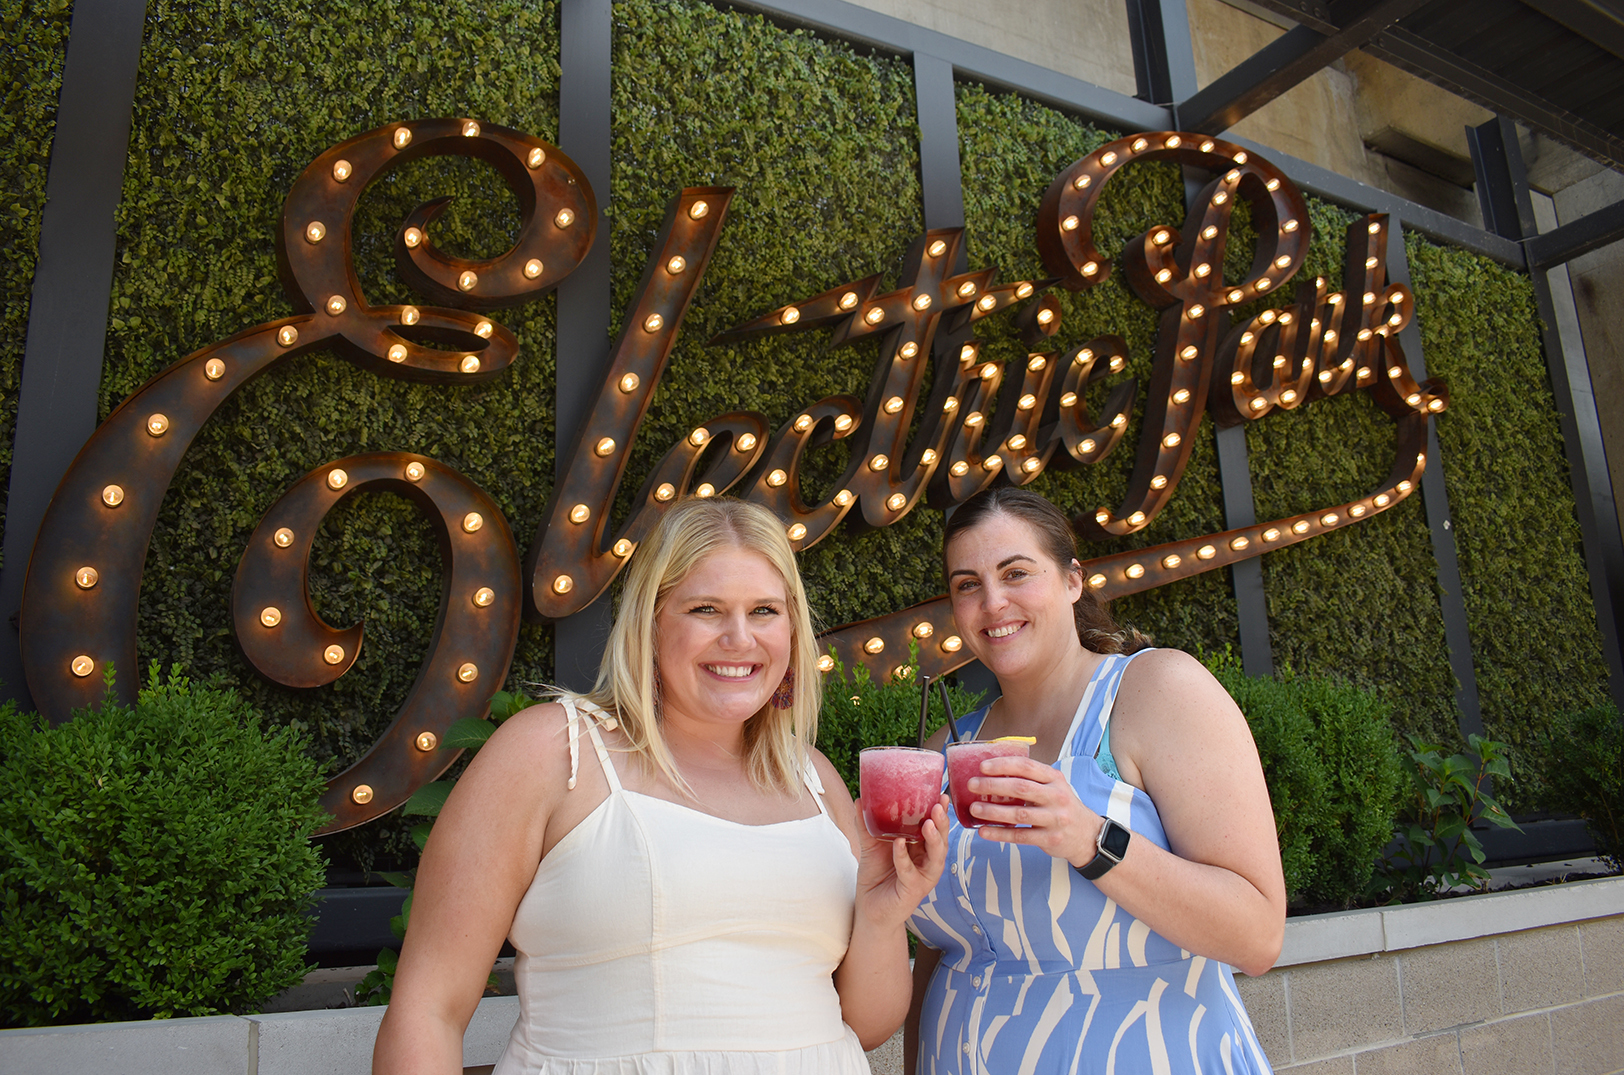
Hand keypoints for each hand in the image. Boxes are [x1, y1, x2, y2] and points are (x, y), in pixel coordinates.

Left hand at [851, 798, 948, 929]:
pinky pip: (910, 872)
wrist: (868, 908)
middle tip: (938, 806)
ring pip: (935, 856)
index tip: (940, 794)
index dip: (939, 812)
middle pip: (941, 839)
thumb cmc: (876, 875)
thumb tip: (859, 800)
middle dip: (942, 822)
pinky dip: (904, 857)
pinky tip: (899, 844)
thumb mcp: (871, 846)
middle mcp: (927, 861)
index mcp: (922, 847)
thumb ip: (867, 825)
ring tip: (928, 824)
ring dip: (933, 839)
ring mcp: (923, 876)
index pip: (935, 826)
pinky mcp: (912, 890)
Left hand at [968, 756, 1105, 867]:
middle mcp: (1056, 796)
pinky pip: (1021, 836)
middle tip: (972, 784)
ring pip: (1019, 813)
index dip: (1003, 765)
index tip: (983, 766)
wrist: (1087, 834)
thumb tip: (994, 771)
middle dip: (993, 785)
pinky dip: (1000, 834)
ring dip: (993, 811)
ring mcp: (1054, 819)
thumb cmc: (1062, 806)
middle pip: (1020, 788)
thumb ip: (1031, 778)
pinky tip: (984, 831)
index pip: (1026, 767)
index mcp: (1055, 778)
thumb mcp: (1054, 786)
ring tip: (974, 808)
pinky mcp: (1050, 839)